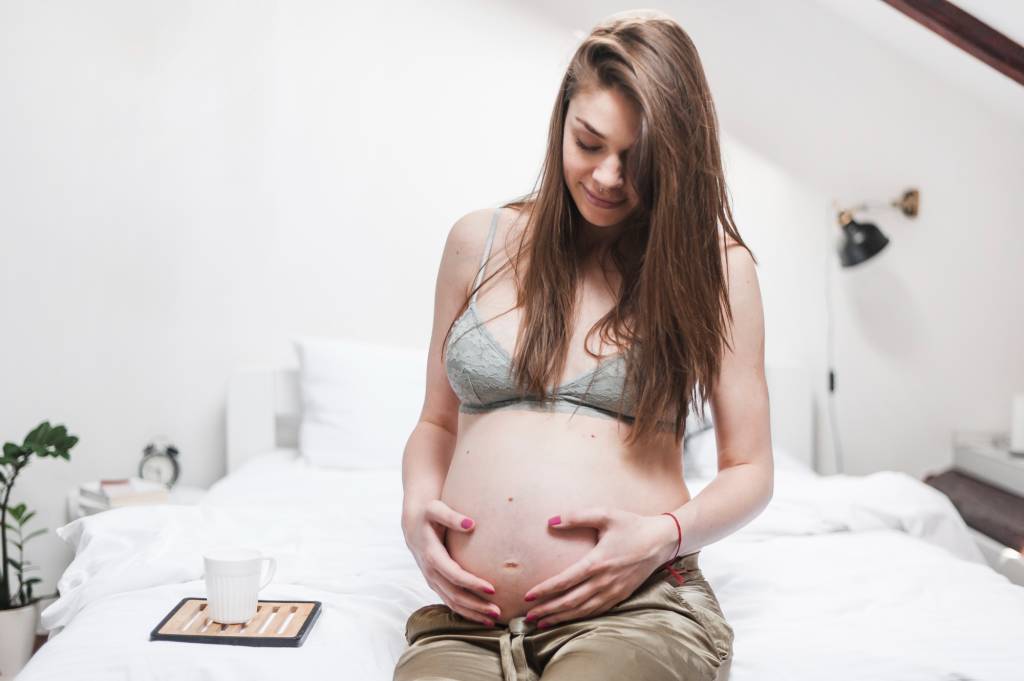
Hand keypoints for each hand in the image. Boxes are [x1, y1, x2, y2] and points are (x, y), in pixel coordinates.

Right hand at [402, 499, 501, 625]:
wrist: (412, 522)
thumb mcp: (436, 509)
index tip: (492, 589)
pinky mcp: (435, 583)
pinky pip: (449, 601)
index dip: (472, 583)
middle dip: (475, 605)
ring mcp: (432, 579)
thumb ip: (452, 516)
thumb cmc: (428, 513)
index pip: (454, 574)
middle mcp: (430, 571)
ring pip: (451, 602)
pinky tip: (480, 616)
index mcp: (431, 554)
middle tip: (497, 611)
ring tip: (493, 620)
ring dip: (471, 612)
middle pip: (454, 594)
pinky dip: (464, 611)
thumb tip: (471, 523)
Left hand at [522, 507, 670, 627]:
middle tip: (528, 616)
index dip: (545, 590)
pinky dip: (578, 618)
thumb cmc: (631, 525)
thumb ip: (576, 516)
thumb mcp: (605, 514)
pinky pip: (595, 611)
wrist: (660, 541)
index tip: (528, 596)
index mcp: (598, 562)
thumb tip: (550, 521)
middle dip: (548, 610)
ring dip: (560, 617)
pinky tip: (567, 619)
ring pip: (582, 610)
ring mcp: (613, 591)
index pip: (565, 581)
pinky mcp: (620, 596)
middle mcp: (604, 581)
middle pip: (570, 601)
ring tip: (542, 623)